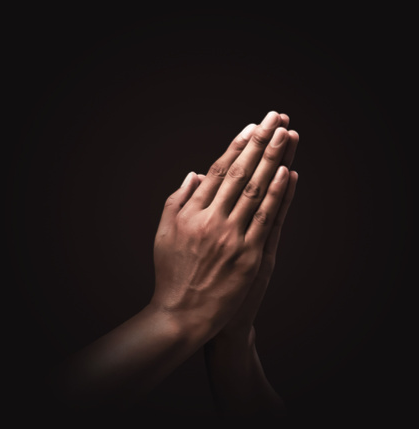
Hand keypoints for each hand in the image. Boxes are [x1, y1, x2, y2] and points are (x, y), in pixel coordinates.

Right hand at [152, 112, 295, 341]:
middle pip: (240, 173)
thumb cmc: (171, 273)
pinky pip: (266, 219)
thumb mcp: (163, 233)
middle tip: (275, 118)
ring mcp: (231, 237)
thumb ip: (177, 201)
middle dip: (259, 142)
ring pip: (256, 190)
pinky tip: (287, 173)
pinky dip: (278, 195)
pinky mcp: (249, 256)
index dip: (236, 147)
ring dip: (272, 159)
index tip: (250, 128)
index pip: (218, 171)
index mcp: (190, 213)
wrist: (181, 313)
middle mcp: (211, 220)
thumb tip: (196, 174)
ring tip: (286, 135)